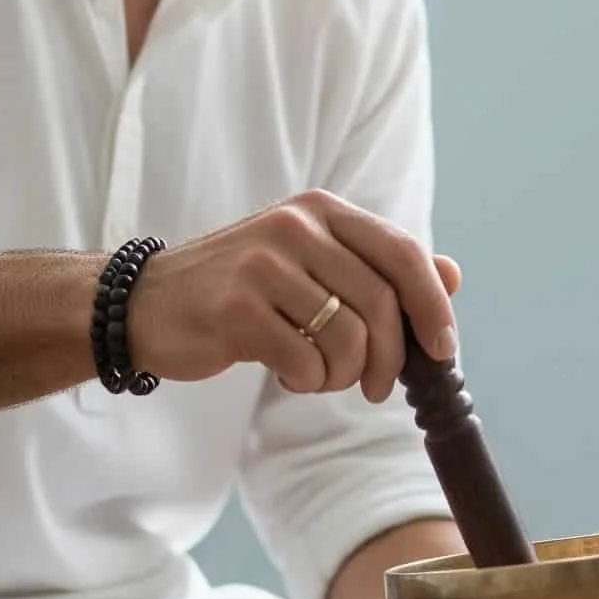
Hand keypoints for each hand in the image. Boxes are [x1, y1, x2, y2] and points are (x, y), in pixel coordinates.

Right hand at [127, 191, 459, 402]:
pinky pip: (305, 361)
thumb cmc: (241, 289)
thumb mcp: (311, 264)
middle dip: (391, 359)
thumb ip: (377, 268)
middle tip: (378, 388)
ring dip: (344, 375)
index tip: (442, 349)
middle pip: (380, 302)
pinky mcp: (237, 309)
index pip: (402, 253)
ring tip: (321, 376)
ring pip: (347, 337)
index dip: (432, 305)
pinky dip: (308, 380)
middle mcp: (296, 227)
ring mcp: (263, 264)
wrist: (147, 303)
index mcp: (321, 211)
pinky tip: (288, 372)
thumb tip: (452, 275)